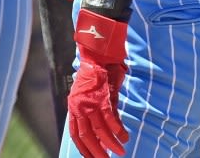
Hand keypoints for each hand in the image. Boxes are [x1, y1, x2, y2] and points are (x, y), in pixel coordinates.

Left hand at [68, 9, 129, 157]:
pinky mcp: (102, 96)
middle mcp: (78, 106)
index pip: (76, 134)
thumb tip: (100, 131)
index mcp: (74, 106)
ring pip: (99, 131)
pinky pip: (111, 120)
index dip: (84, 149)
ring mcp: (89, 101)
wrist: (98, 53)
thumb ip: (93, 112)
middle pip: (86, 137)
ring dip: (111, 144)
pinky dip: (118, 131)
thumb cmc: (97, 74)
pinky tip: (125, 137)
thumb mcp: (91, 95)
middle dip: (97, 152)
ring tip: (121, 151)